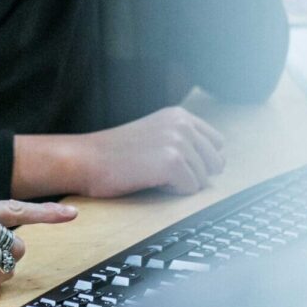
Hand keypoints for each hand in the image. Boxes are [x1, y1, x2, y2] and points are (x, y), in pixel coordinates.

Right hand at [80, 107, 224, 196]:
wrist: (87, 159)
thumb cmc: (118, 153)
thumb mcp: (155, 133)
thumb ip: (184, 139)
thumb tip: (220, 161)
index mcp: (179, 114)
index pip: (217, 144)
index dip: (201, 161)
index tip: (175, 164)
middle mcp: (182, 123)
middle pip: (216, 164)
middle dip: (194, 174)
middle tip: (159, 169)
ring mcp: (178, 141)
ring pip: (204, 179)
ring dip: (180, 183)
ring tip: (150, 172)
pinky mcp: (172, 161)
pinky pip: (191, 190)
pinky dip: (172, 192)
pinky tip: (149, 179)